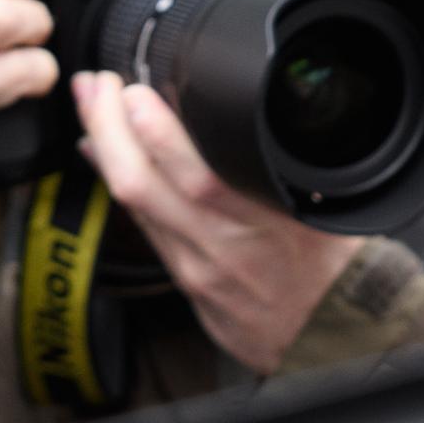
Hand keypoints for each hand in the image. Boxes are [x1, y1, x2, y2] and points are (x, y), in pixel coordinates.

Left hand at [73, 70, 361, 373]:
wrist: (322, 337)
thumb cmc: (335, 272)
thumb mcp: (333, 210)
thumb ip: (300, 169)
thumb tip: (282, 115)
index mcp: (266, 229)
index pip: (202, 180)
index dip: (160, 135)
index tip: (136, 91)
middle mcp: (219, 247)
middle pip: (142, 187)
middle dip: (108, 128)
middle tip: (95, 85)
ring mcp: (192, 264)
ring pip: (131, 203)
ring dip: (103, 146)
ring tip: (88, 102)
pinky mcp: (179, 274)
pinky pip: (138, 222)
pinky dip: (115, 179)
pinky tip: (99, 152)